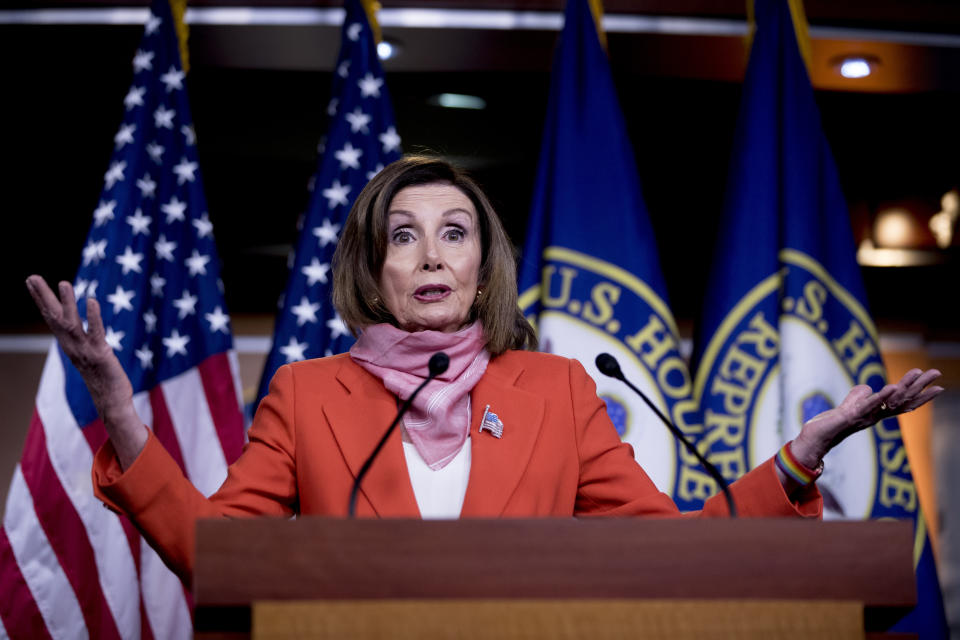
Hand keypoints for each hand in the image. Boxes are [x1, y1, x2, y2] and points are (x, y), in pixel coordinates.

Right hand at [26, 275, 145, 466]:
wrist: (112, 401)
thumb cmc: (102, 377)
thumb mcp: (87, 354)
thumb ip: (82, 340)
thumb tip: (77, 327)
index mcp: (69, 344)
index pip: (51, 318)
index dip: (41, 299)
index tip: (31, 281)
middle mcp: (73, 346)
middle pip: (54, 318)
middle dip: (43, 297)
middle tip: (32, 277)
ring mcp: (85, 351)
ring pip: (72, 324)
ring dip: (67, 304)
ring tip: (63, 282)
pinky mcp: (101, 355)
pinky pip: (96, 334)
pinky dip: (93, 317)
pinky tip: (91, 301)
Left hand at [791, 368, 943, 468]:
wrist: (815, 438)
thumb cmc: (832, 422)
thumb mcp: (849, 404)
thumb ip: (861, 395)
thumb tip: (868, 388)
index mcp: (877, 413)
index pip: (903, 403)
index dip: (921, 395)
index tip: (940, 386)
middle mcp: (875, 416)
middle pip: (902, 400)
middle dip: (920, 386)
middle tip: (937, 372)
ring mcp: (864, 417)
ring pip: (889, 401)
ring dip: (904, 386)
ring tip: (918, 373)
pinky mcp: (851, 416)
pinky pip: (868, 405)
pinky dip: (881, 396)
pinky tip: (891, 387)